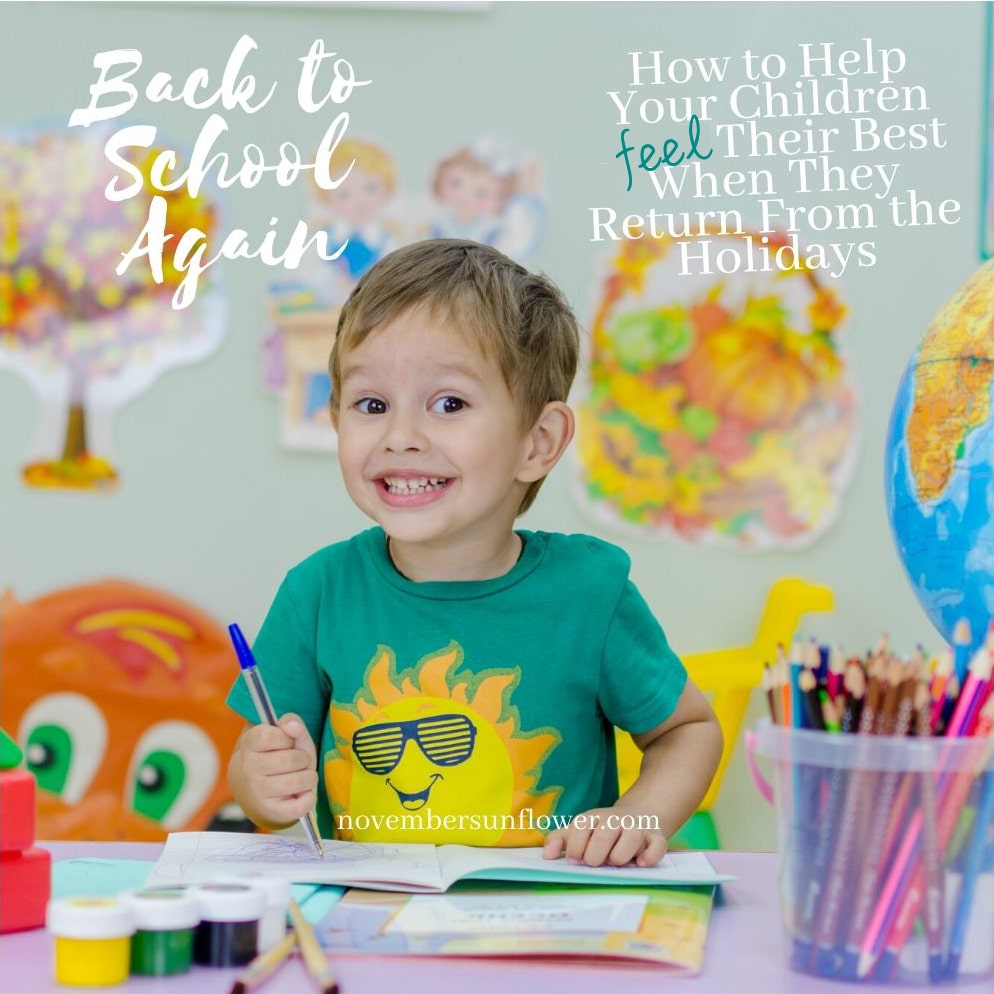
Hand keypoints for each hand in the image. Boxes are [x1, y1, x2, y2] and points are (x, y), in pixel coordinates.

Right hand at [228, 714, 317, 829]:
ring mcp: (257, 792)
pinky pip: (302, 805)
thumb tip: (294, 726)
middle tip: (299, 762)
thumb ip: (289, 722)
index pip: (273, 736)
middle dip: (304, 758)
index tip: (286, 743)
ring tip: (302, 776)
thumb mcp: (279, 735)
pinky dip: (309, 798)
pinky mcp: (271, 812)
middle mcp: (248, 769)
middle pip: (293, 759)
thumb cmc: (272, 757)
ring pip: (300, 780)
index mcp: (249, 744)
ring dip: (309, 777)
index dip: (287, 738)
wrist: (251, 792)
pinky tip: (303, 793)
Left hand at [541, 805, 667, 866]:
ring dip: (620, 856)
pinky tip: (640, 863)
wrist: (639, 816)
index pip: (581, 829)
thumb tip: (547, 857)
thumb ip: (559, 840)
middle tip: (595, 864)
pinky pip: (657, 847)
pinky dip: (649, 856)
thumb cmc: (602, 830)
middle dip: (595, 856)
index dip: (576, 848)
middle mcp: (616, 820)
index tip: (575, 861)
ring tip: (616, 862)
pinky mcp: (656, 838)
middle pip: (604, 836)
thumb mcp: (580, 831)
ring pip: (631, 839)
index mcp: (594, 818)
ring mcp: (638, 827)